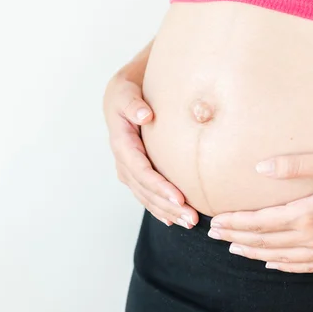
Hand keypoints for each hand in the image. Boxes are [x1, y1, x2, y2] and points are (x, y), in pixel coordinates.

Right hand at [103, 52, 197, 228]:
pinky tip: (174, 219)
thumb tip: (143, 115)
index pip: (140, 169)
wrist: (125, 92)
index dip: (158, 186)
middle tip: (191, 218)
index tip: (179, 198)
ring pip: (146, 196)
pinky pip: (146, 194)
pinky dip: (159, 208)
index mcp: (121, 141)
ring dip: (166, 212)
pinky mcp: (136, 170)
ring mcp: (128, 167)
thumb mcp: (126, 90)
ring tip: (189, 222)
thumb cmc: (129, 89)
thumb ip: (132, 103)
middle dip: (167, 206)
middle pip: (144, 189)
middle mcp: (123, 158)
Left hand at [208, 152, 312, 272]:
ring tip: (236, 249)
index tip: (217, 222)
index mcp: (311, 214)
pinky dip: (285, 266)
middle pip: (268, 242)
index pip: (262, 222)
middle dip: (239, 239)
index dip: (237, 223)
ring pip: (284, 258)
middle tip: (217, 237)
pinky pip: (307, 267)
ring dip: (257, 254)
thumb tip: (260, 167)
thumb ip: (294, 166)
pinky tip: (273, 263)